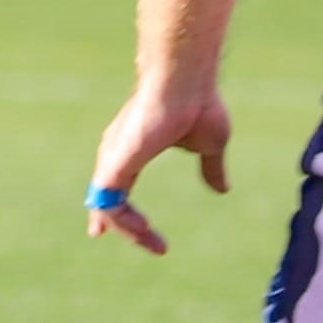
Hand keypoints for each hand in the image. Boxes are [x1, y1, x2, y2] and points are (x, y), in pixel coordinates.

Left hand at [78, 76, 227, 258]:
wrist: (186, 81)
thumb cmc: (198, 103)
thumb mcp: (211, 144)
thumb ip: (211, 167)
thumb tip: (221, 189)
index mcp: (135, 145)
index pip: (119, 181)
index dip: (122, 204)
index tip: (133, 224)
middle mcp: (118, 150)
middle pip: (105, 193)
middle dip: (110, 219)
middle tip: (100, 233)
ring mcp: (114, 156)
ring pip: (106, 204)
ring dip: (128, 227)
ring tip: (150, 241)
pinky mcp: (116, 161)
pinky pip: (110, 203)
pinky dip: (123, 222)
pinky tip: (142, 231)